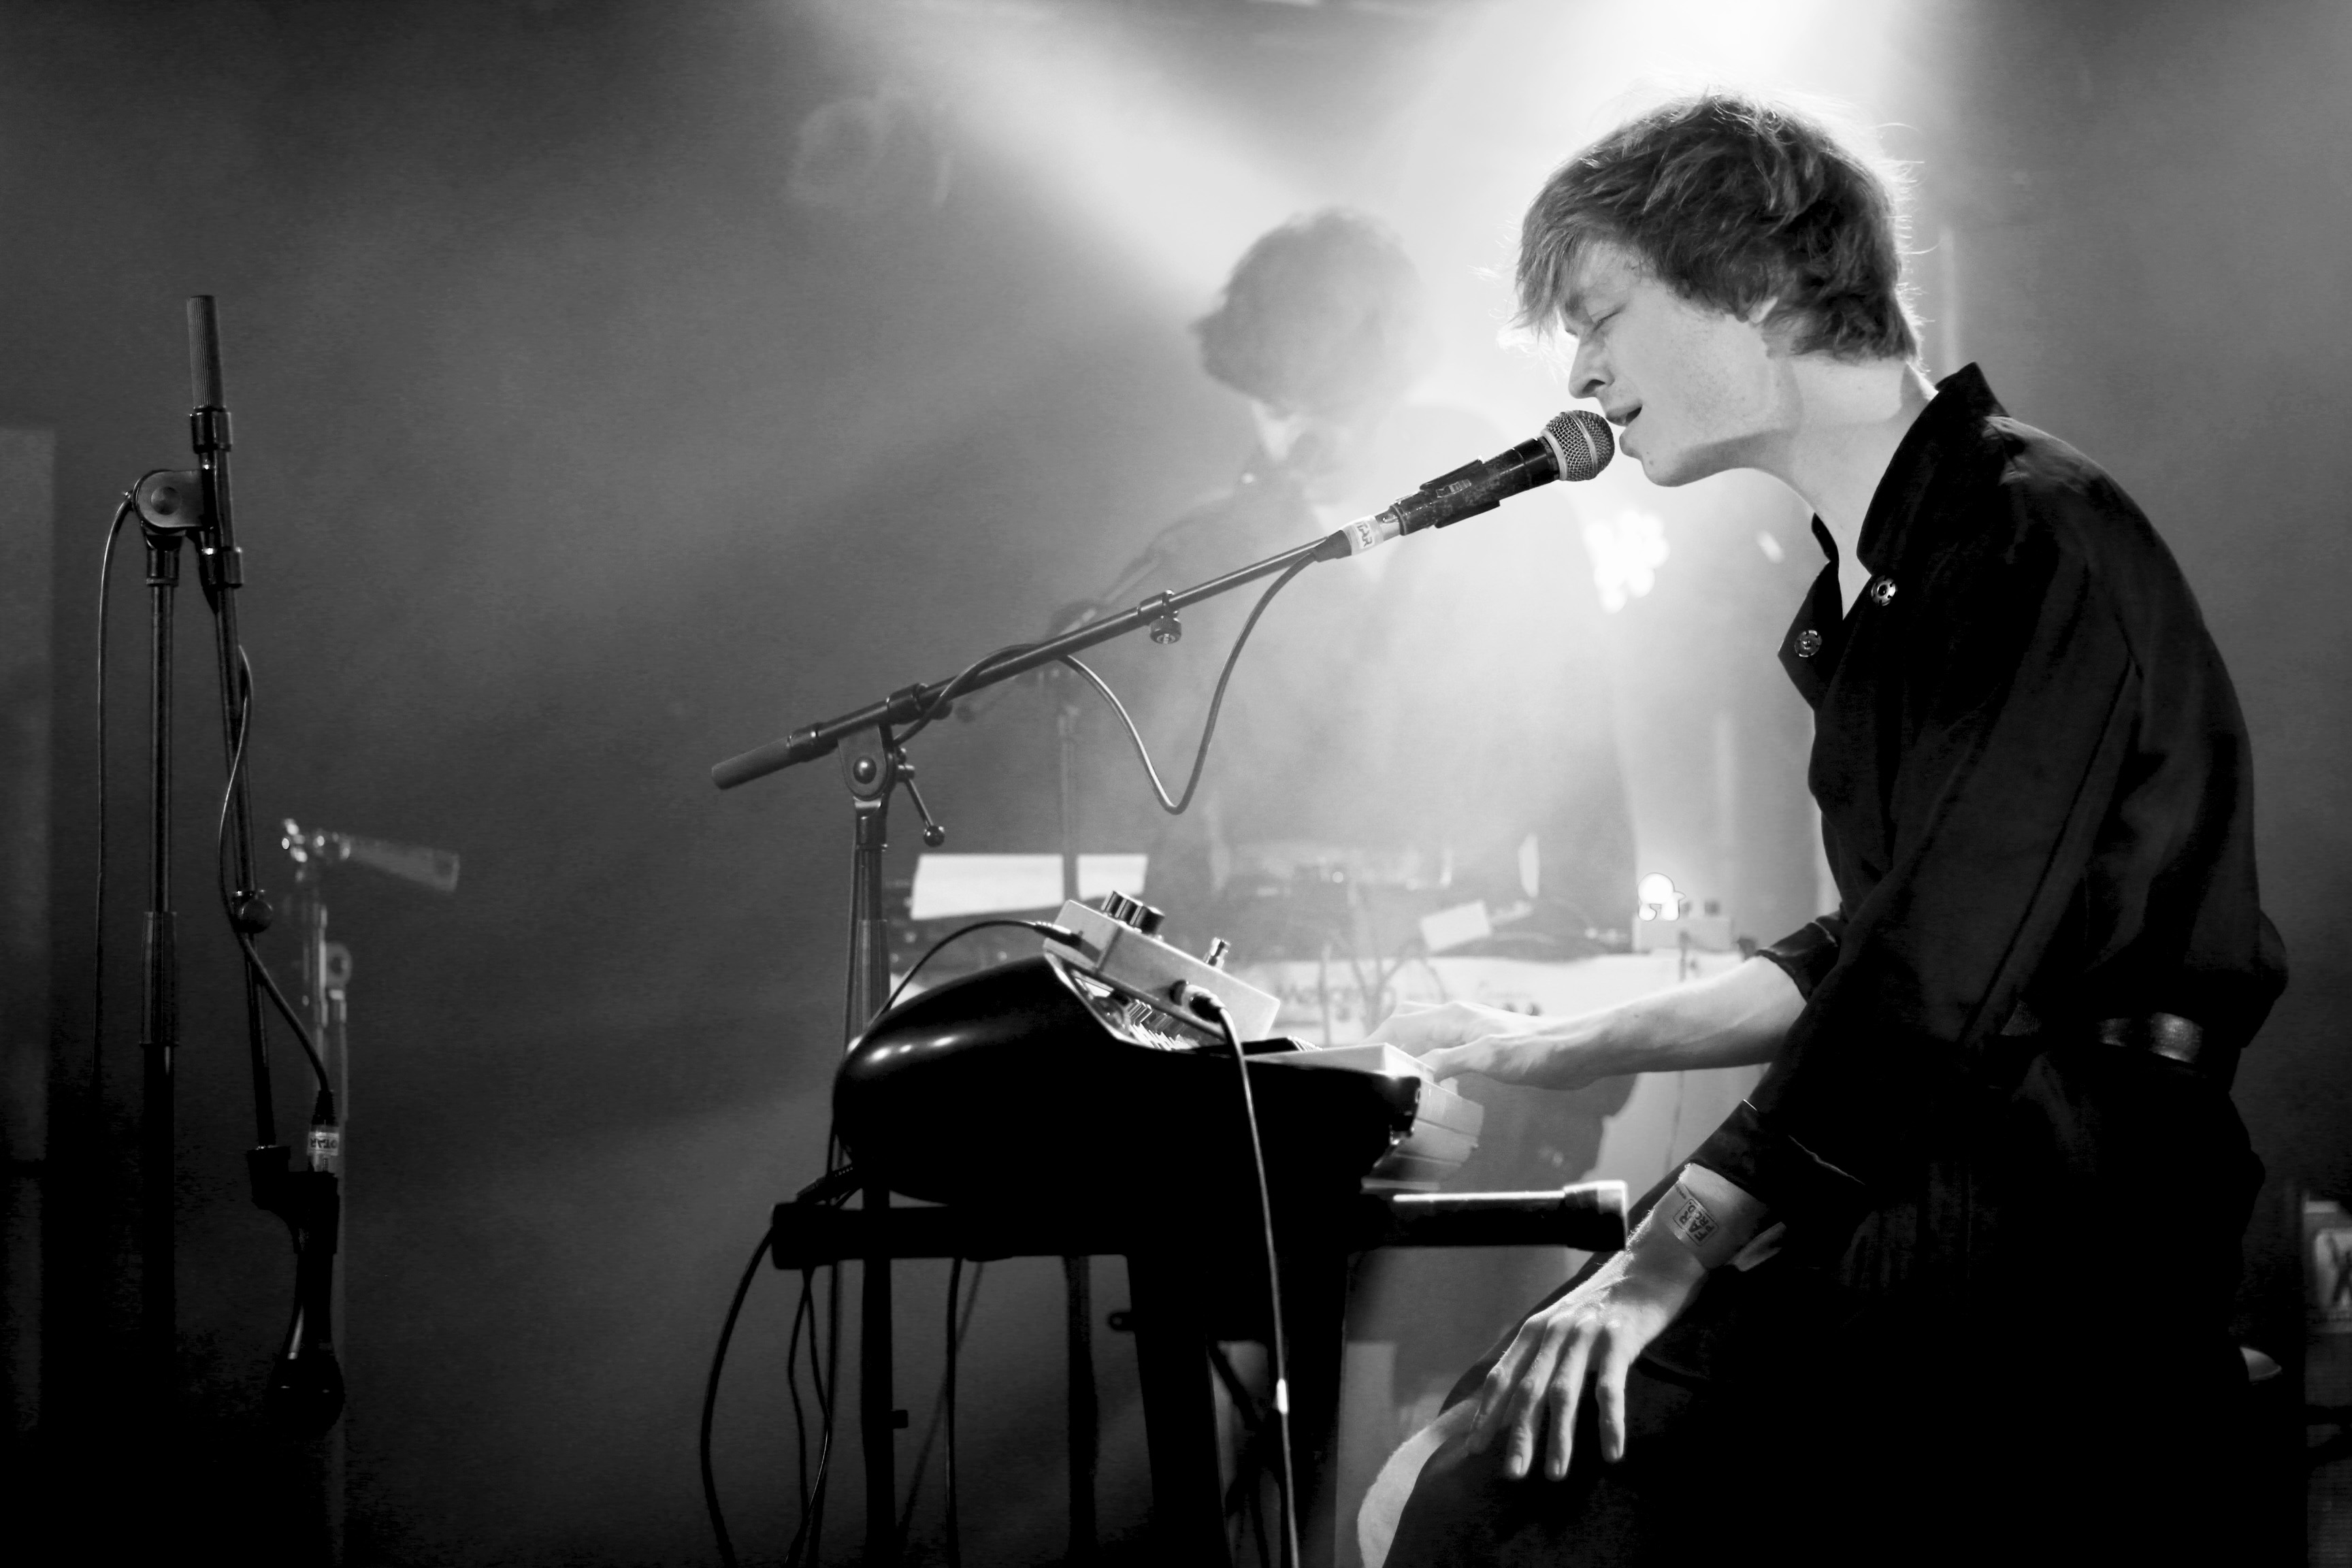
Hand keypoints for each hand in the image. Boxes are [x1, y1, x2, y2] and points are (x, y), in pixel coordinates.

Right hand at [1361, 999, 1613, 1090]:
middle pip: (1407, 1021)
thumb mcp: (1489, 1058)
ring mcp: (1471, 1032)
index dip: (1375, 1041)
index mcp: (1453, 1018)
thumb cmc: (1539, 1049)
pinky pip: (1446, 1050)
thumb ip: (1448, 1062)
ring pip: (1426, 1034)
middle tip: (1373, 1067)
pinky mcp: (1485, 1046)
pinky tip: (1441, 1085)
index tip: (1357, 1061)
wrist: (1577, 1051)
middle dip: (1385, 1040)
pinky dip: (1432, 1063)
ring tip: (1398, 1076)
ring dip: (1409, 1050)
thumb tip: (1414, 1072)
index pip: (1399, 1024)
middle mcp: (1457, 1020)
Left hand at [1468, 1227, 1706, 1478]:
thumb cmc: (1606, 1300)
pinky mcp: (1620, 1339)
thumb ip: (1542, 1353)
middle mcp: (1554, 1331)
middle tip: (1511, 1474)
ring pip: (1564, 1394)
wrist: (1650, 1263)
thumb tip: (1518, 1397)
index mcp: (1536, 1329)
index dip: (1487, 1413)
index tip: (1475, 1448)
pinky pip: (1611, 1388)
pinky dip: (1610, 1423)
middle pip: (1529, 1390)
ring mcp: (1586, 1334)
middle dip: (1517, 1434)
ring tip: (1555, 1473)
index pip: (1503, 1376)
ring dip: (1559, 1437)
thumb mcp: (1563, 1321)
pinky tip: (1612, 1452)